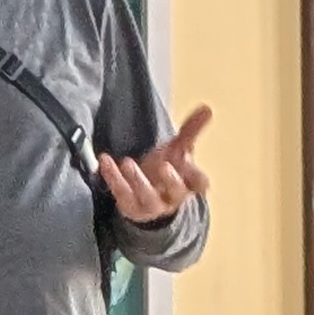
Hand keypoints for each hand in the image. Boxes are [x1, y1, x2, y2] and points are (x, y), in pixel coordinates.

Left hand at [97, 104, 211, 228]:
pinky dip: (112, 177)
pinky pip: (121, 193)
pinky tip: (106, 160)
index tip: (189, 163)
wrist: (145, 197)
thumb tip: (207, 108)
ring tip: (127, 162)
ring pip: (147, 195)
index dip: (197, 177)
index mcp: (187, 182)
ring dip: (137, 179)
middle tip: (163, 165)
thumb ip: (191, 130)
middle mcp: (172, 196)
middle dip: (171, 180)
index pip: (199, 183)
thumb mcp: (178, 150)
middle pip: (176, 190)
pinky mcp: (130, 206)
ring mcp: (151, 204)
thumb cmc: (165, 170)